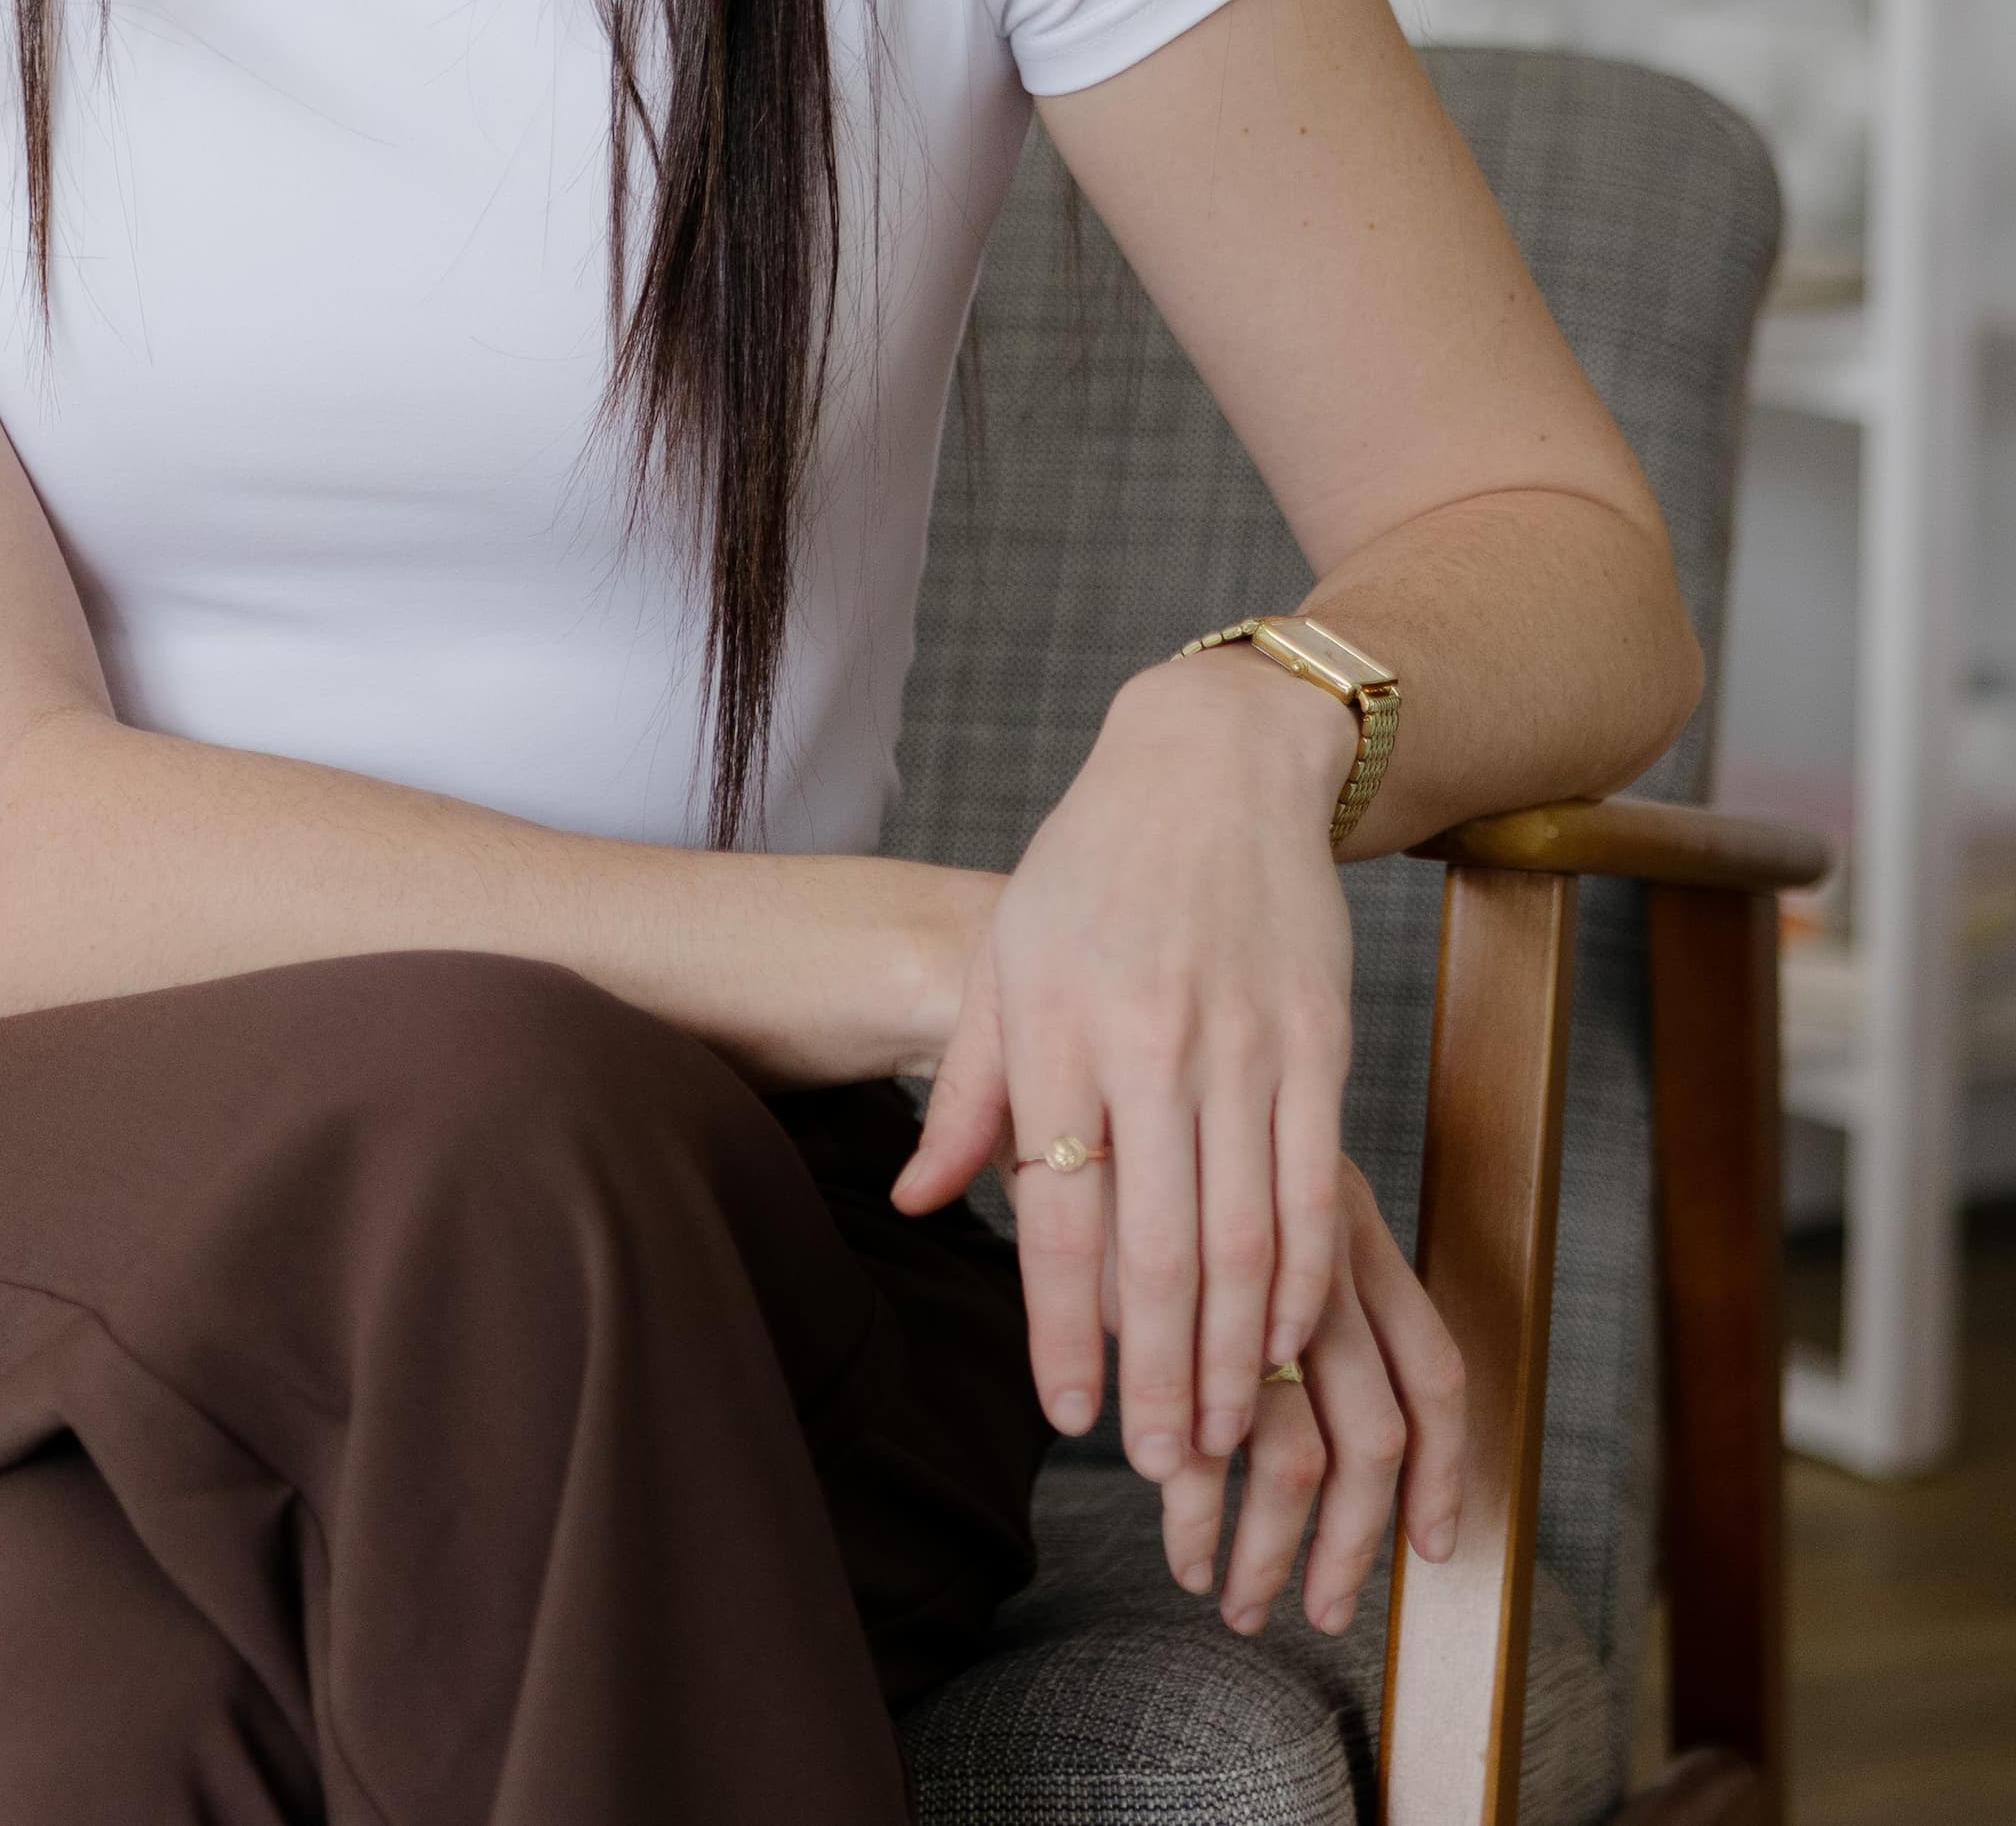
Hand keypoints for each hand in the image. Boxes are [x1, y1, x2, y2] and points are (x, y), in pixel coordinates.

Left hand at [890, 648, 1423, 1495]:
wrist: (1210, 763)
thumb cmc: (1088, 868)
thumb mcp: (1003, 960)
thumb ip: (963, 1092)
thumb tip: (912, 1204)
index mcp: (1055, 1029)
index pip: (1059, 1216)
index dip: (1067, 1332)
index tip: (1068, 1418)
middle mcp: (1148, 1043)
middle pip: (1157, 1249)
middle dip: (1158, 1376)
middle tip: (1156, 1465)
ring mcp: (1240, 1043)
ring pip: (1243, 1235)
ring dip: (1236, 1352)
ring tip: (1221, 1431)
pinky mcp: (1316, 1039)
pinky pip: (1314, 1185)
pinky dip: (1303, 1277)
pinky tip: (1287, 1337)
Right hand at [1151, 1155, 1462, 1631]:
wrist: (1070, 1071)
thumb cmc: (1166, 1149)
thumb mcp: (1249, 1195)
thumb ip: (1300, 1290)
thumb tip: (1350, 1425)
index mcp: (1352, 1232)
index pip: (1433, 1370)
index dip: (1443, 1470)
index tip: (1432, 1546)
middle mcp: (1317, 1266)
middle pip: (1375, 1437)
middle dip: (1355, 1544)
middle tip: (1325, 1610)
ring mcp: (1243, 1296)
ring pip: (1293, 1460)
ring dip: (1273, 1552)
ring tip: (1242, 1603)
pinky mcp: (1164, 1320)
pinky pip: (1200, 1450)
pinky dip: (1196, 1520)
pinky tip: (1187, 1552)